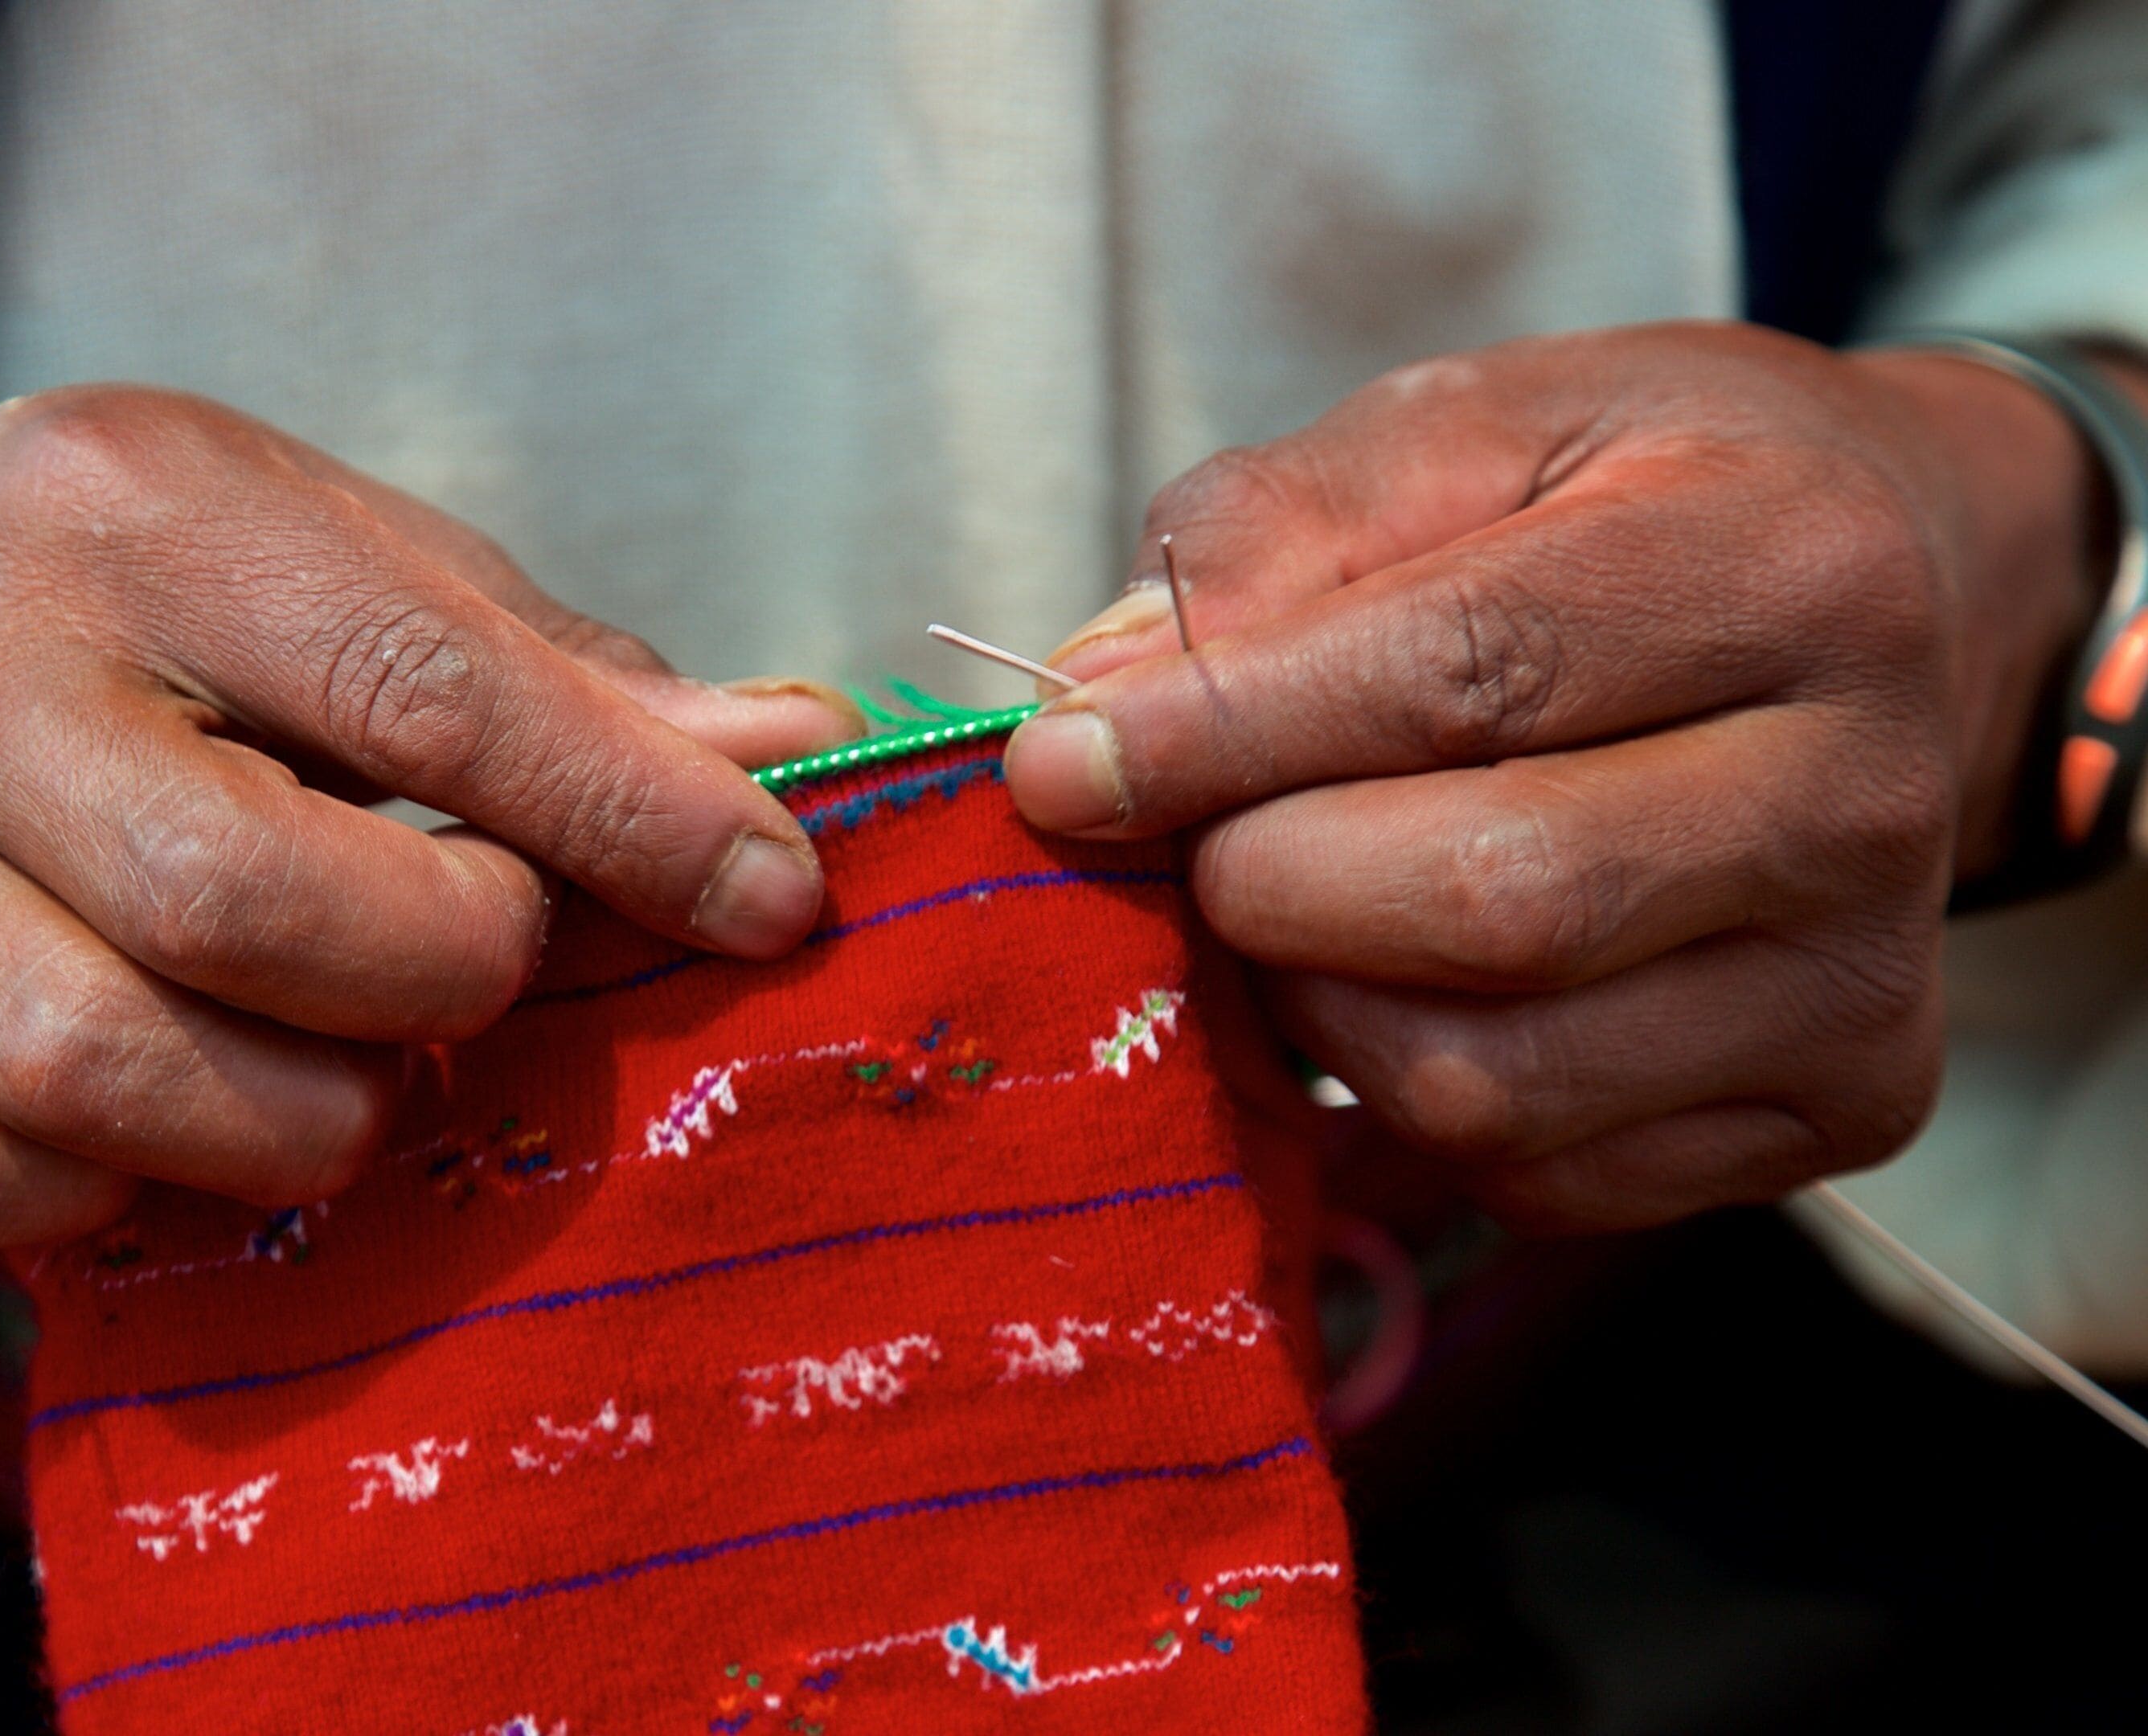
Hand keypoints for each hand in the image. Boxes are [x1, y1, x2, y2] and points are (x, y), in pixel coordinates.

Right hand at [0, 316, 855, 1252]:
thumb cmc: (165, 607)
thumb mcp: (359, 567)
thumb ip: (566, 682)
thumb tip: (794, 762)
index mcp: (129, 509)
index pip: (418, 691)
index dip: (619, 820)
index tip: (765, 901)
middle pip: (241, 906)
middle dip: (427, 981)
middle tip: (465, 969)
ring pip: (96, 1072)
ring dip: (286, 1121)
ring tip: (336, 1071)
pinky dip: (86, 1198)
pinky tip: (150, 1124)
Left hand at [1004, 321, 2118, 1228]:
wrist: (1888, 605)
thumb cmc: (1636, 504)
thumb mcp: (1465, 425)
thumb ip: (1273, 530)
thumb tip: (1097, 694)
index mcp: (1786, 568)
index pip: (1468, 675)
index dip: (1226, 734)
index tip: (1060, 763)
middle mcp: (1866, 793)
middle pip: (1488, 905)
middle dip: (1263, 881)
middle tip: (1192, 834)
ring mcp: (1865, 982)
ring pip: (1488, 1082)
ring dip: (1316, 1006)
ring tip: (1301, 900)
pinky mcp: (1838, 1112)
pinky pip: (1535, 1175)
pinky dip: (1401, 1099)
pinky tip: (1401, 984)